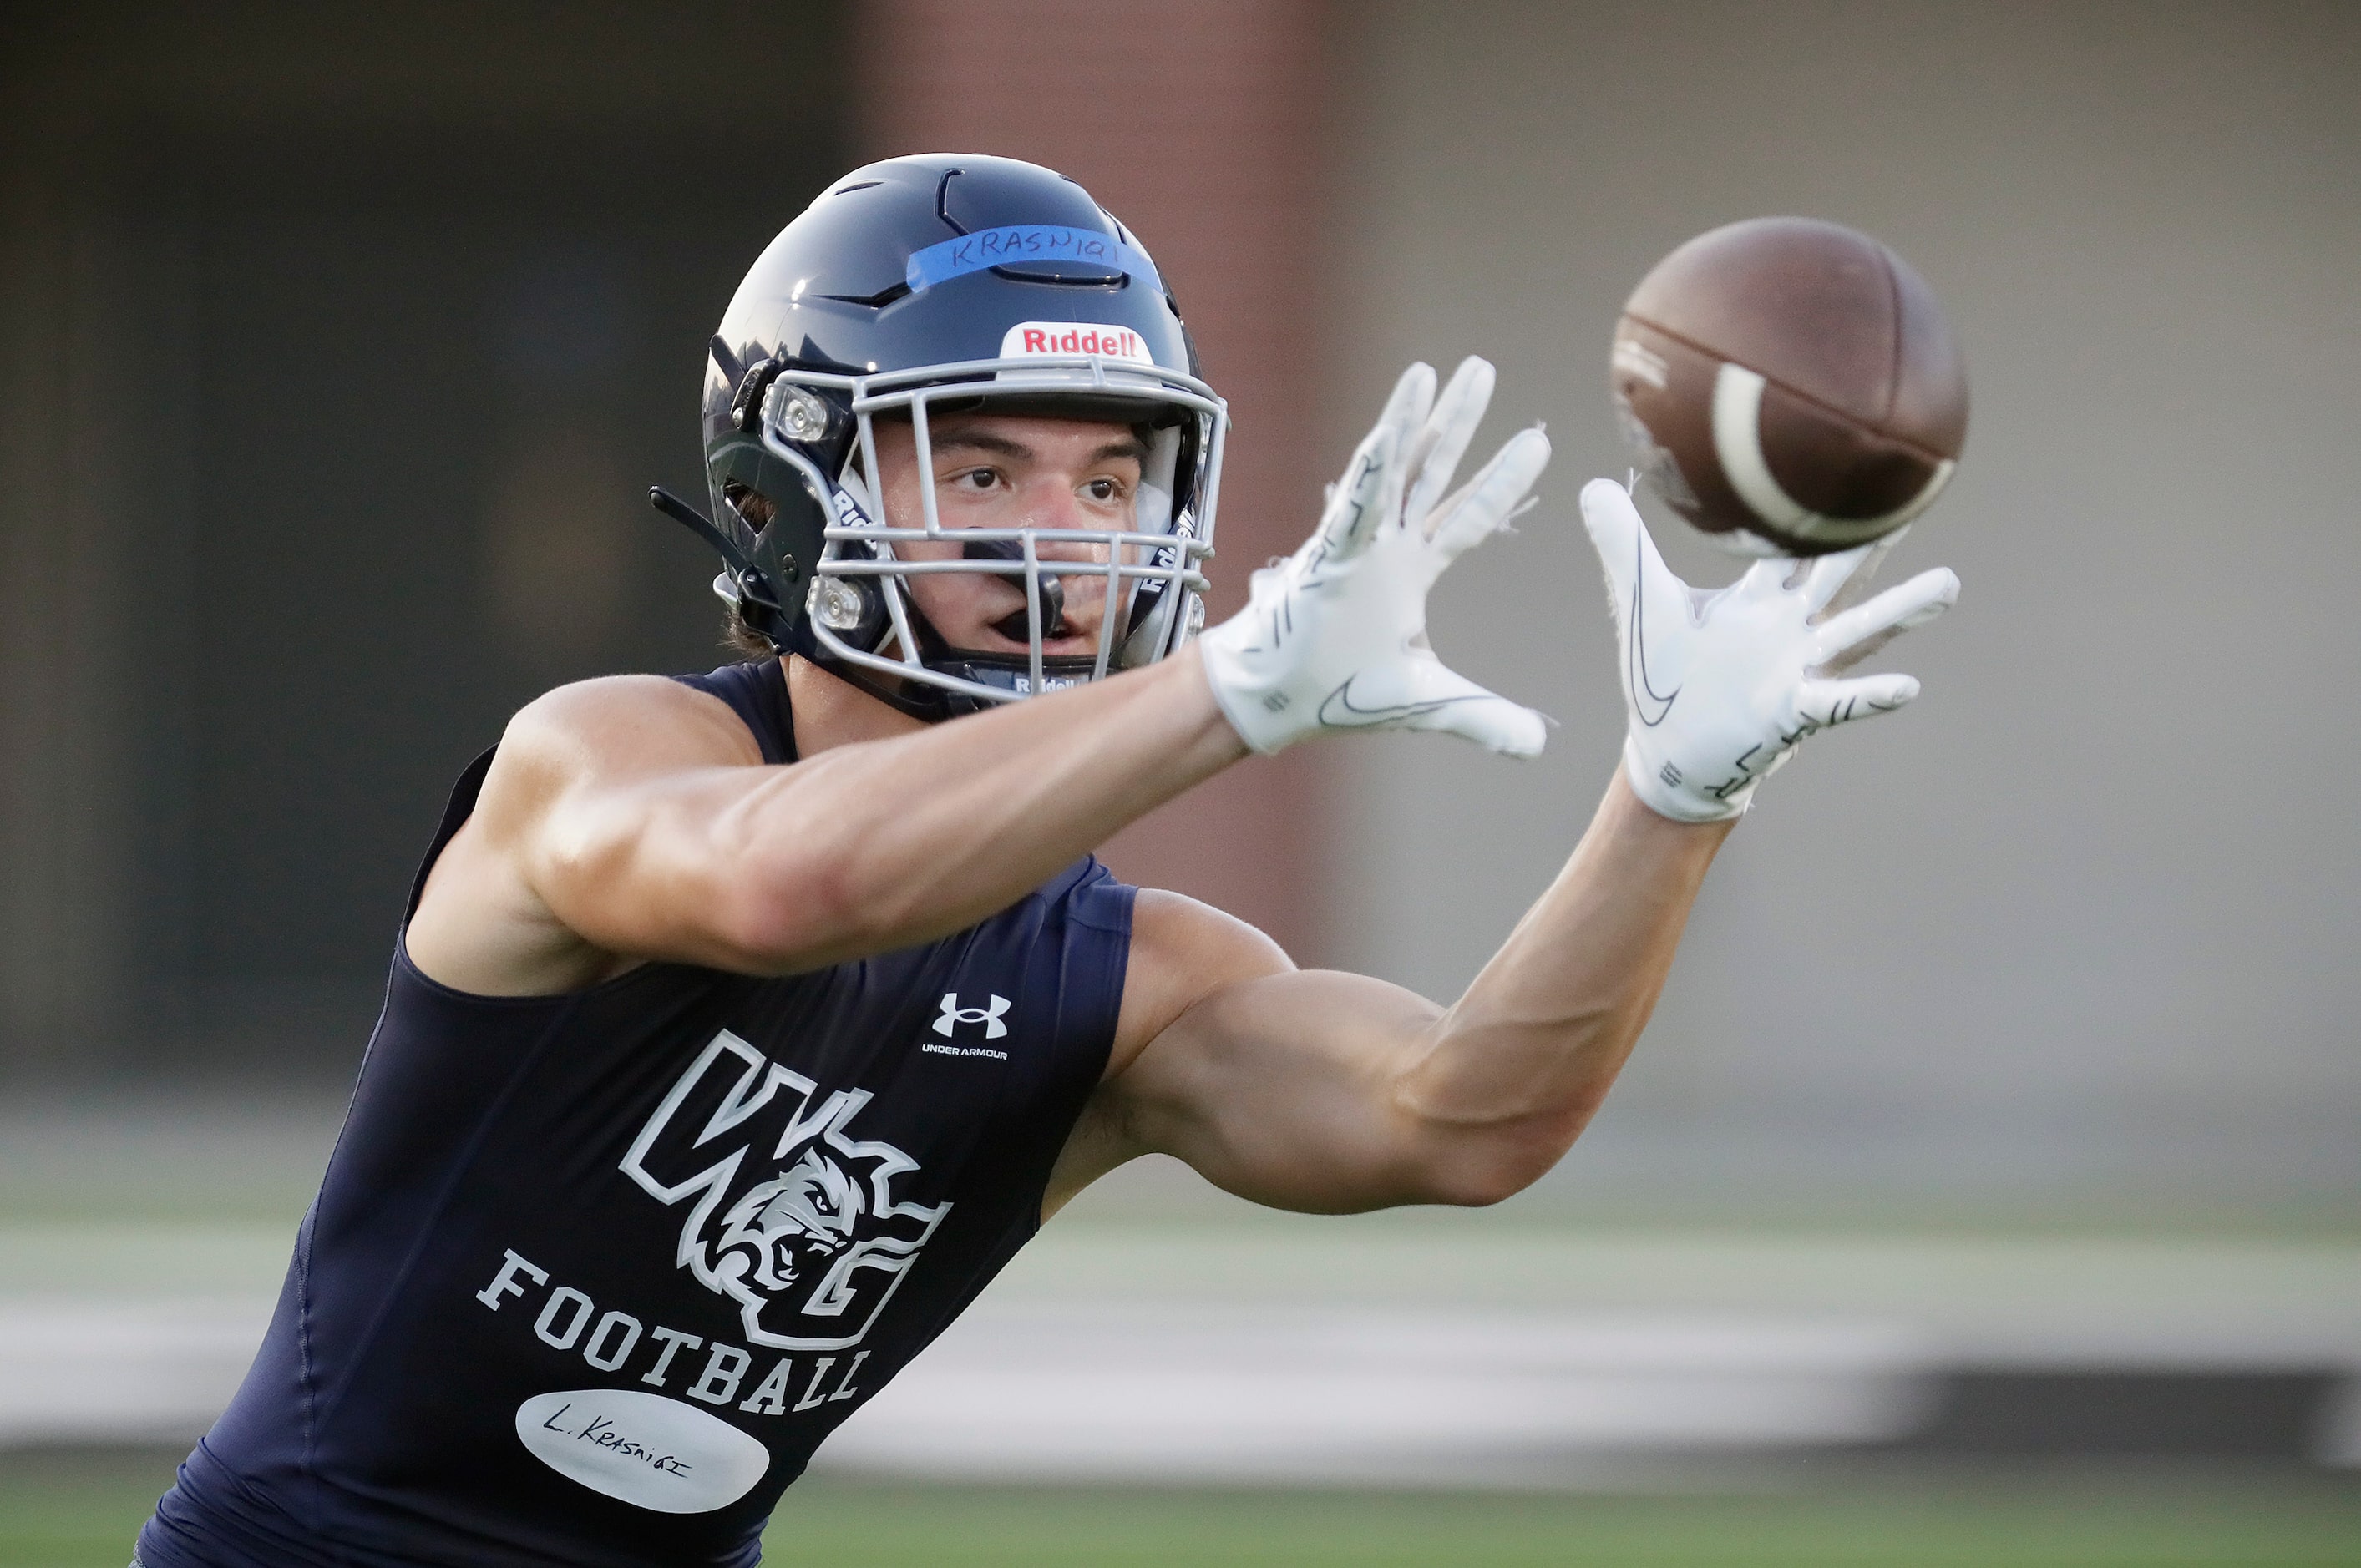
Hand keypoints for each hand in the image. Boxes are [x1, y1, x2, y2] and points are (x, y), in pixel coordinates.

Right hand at [1197, 358, 1550, 756]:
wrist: (1275, 704)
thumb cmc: (1335, 692)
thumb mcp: (1426, 702)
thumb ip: (1482, 717)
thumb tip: (1539, 745)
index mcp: (1410, 571)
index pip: (1468, 516)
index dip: (1502, 481)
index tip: (1537, 442)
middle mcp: (1386, 547)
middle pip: (1432, 472)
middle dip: (1458, 421)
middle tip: (1481, 368)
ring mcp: (1354, 545)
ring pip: (1389, 471)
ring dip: (1409, 422)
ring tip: (1427, 372)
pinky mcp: (1326, 556)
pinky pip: (1352, 507)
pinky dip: (1370, 473)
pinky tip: (1387, 434)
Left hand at [1581, 478, 1958, 822]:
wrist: (1666, 751)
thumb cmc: (1664, 678)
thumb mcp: (1641, 603)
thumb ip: (1622, 546)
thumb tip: (1591, 487)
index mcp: (1759, 598)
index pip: (1795, 541)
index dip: (1820, 505)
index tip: (1852, 458)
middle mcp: (1790, 627)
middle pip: (1840, 573)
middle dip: (1875, 540)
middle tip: (1921, 498)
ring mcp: (1797, 669)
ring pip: (1856, 631)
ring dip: (1900, 611)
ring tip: (1947, 584)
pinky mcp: (1790, 713)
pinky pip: (1836, 702)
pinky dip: (1869, 696)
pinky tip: (1907, 687)